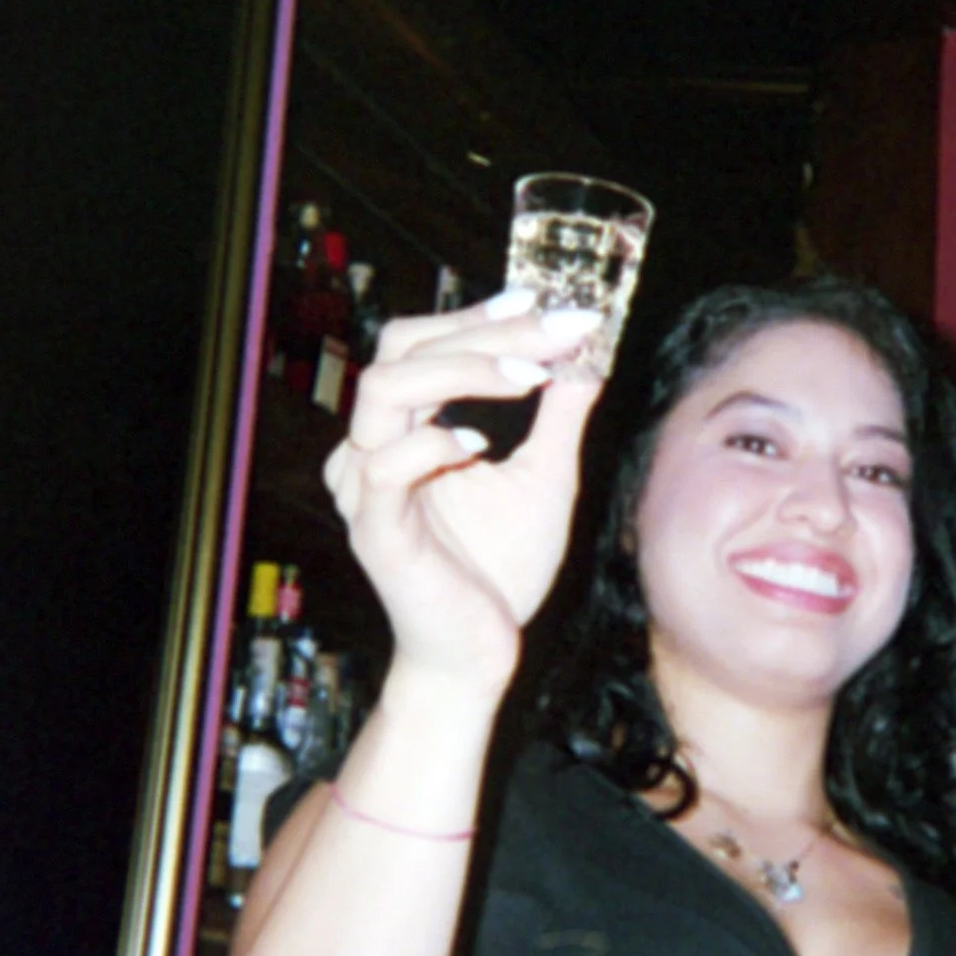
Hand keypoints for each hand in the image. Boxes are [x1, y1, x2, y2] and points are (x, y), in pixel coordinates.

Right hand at [322, 291, 604, 685]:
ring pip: (386, 390)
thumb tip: (587, 356)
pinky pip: (388, 467)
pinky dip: (436, 443)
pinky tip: (483, 443)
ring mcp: (367, 487)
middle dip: (480, 329)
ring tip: (530, 376)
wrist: (480, 654)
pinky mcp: (376, 530)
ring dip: (463, 369)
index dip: (479, 314)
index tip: (543, 301)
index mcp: (404, 429)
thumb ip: (558, 416)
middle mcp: (372, 448)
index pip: (423, 344)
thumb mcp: (545, 478)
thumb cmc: (501, 568)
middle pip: (400, 349)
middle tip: (551, 329)